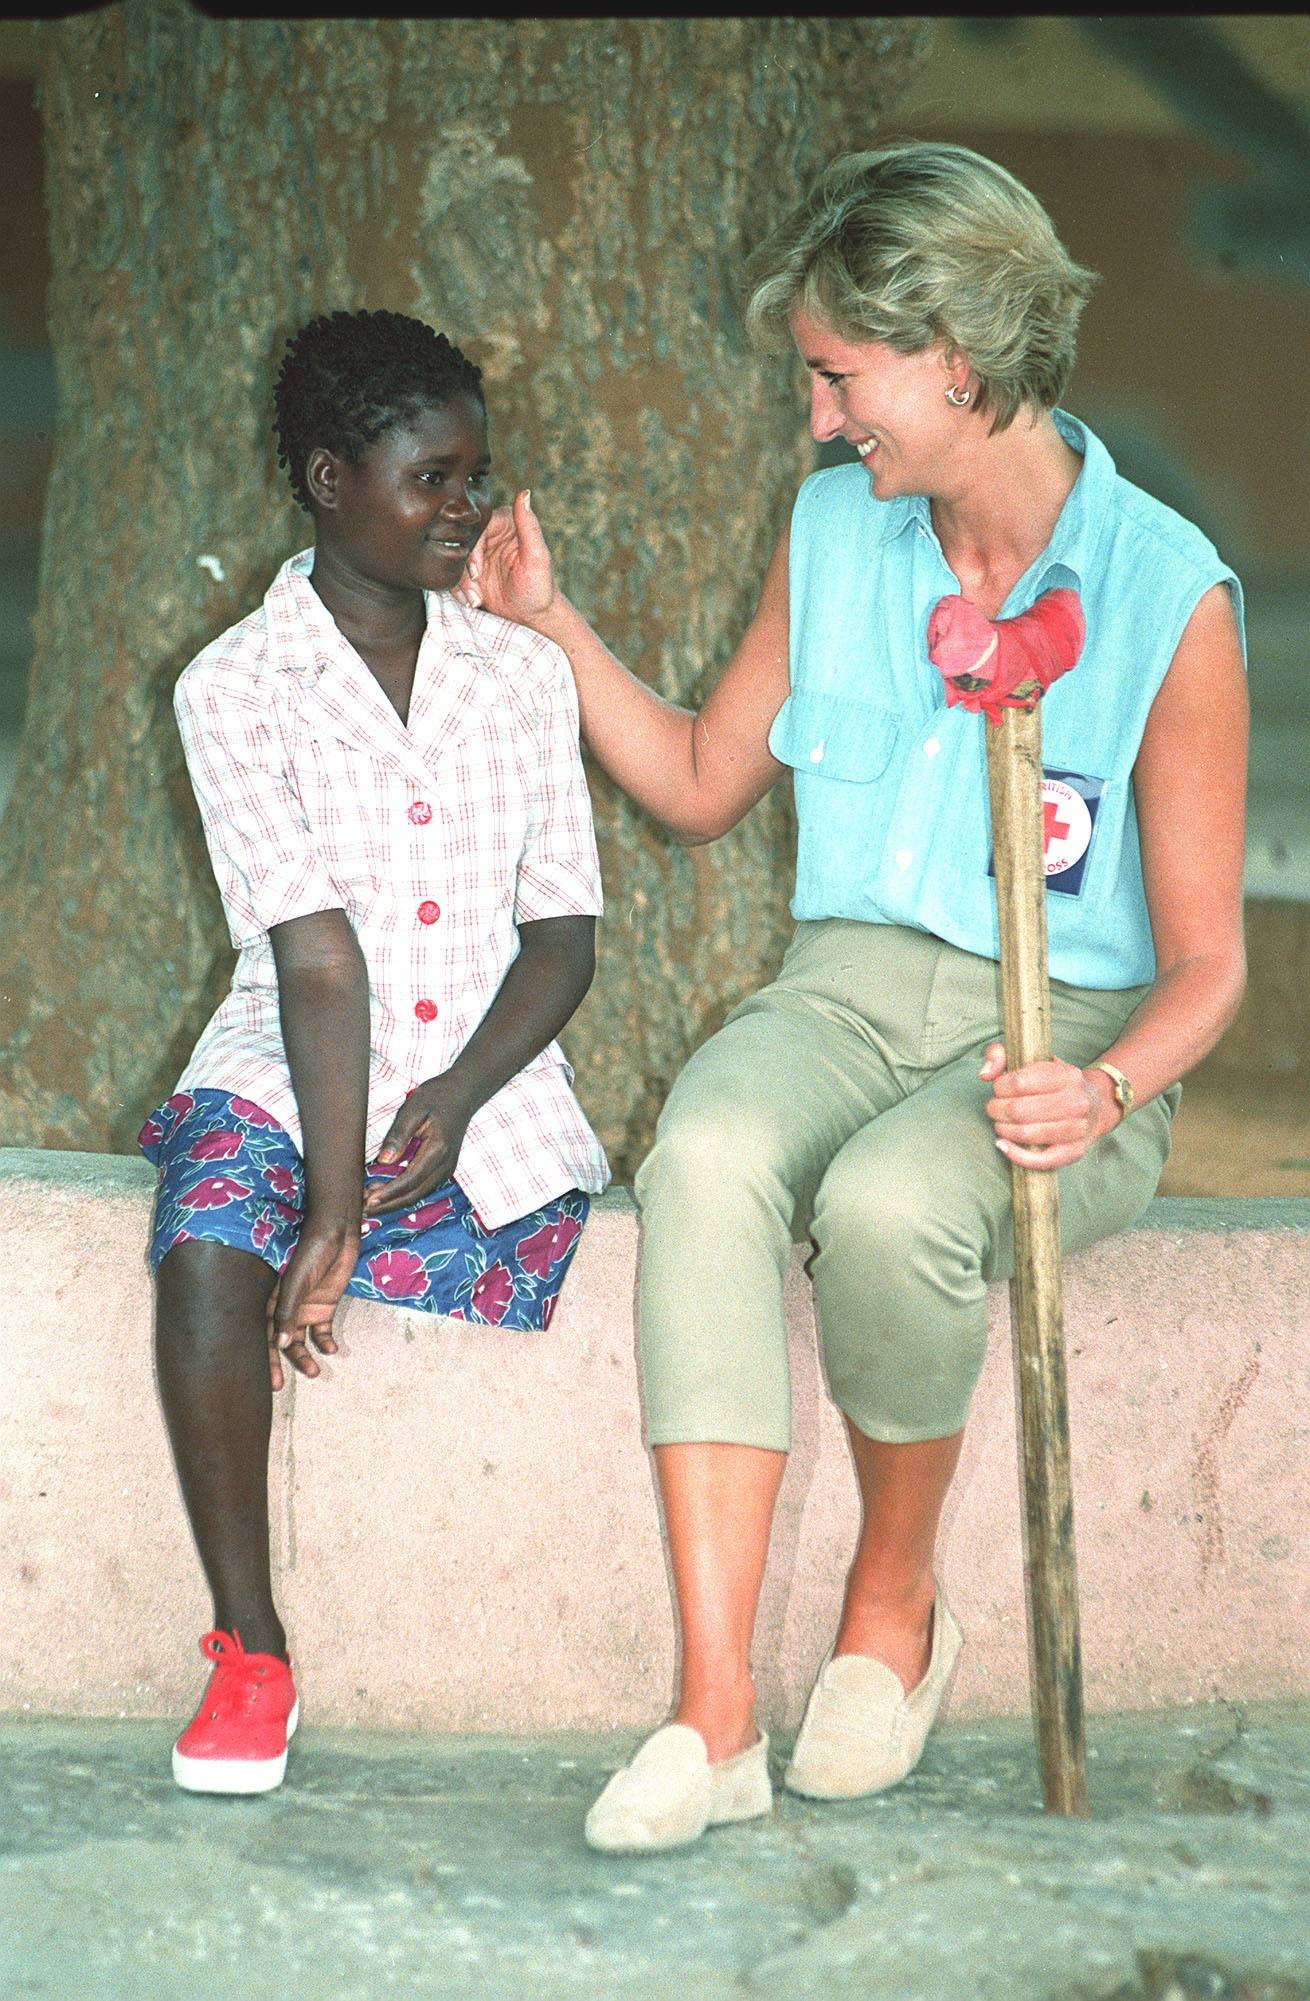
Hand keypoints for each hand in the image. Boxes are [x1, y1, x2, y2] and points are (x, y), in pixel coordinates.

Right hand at [266, 1222, 358, 1390]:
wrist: (337, 1232)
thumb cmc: (311, 1252)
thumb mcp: (296, 1282)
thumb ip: (287, 1312)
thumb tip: (282, 1345)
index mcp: (270, 1301)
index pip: (263, 1334)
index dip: (264, 1358)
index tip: (269, 1380)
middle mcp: (285, 1308)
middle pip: (280, 1343)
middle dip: (281, 1364)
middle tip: (280, 1386)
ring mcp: (304, 1309)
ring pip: (301, 1341)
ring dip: (306, 1357)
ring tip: (315, 1373)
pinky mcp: (324, 1306)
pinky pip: (322, 1331)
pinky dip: (325, 1342)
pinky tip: (331, 1349)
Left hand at [362, 1077, 474, 1216]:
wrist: (464, 1093)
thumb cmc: (437, 1096)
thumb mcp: (413, 1108)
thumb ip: (398, 1135)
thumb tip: (383, 1160)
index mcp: (438, 1150)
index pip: (410, 1180)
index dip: (388, 1193)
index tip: (367, 1200)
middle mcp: (445, 1164)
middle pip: (415, 1194)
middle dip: (388, 1205)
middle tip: (363, 1209)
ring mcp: (447, 1168)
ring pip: (419, 1194)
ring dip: (395, 1202)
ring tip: (369, 1203)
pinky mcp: (444, 1168)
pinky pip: (423, 1187)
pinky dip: (404, 1194)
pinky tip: (386, 1193)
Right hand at [453, 489, 556, 624]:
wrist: (533, 616)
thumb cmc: (540, 587)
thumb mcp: (537, 557)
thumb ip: (529, 525)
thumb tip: (524, 493)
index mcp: (507, 522)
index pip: (478, 526)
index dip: (473, 550)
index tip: (477, 572)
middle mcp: (491, 532)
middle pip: (462, 542)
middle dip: (464, 570)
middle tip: (474, 591)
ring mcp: (479, 551)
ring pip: (454, 558)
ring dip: (460, 582)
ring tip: (474, 600)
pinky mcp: (472, 568)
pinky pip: (454, 572)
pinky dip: (458, 589)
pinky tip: (471, 601)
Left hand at [980, 1041, 1113, 1170]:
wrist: (1095, 1106)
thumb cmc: (1053, 1083)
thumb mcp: (1031, 1059)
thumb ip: (1001, 1055)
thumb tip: (985, 1074)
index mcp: (1067, 1075)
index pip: (1019, 1083)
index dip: (999, 1088)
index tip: (998, 1089)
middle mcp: (1077, 1102)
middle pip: (1019, 1110)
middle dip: (997, 1110)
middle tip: (994, 1109)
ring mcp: (1078, 1129)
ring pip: (1027, 1133)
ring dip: (1003, 1130)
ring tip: (1000, 1124)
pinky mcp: (1074, 1152)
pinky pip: (1040, 1160)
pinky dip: (1015, 1155)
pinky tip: (1003, 1145)